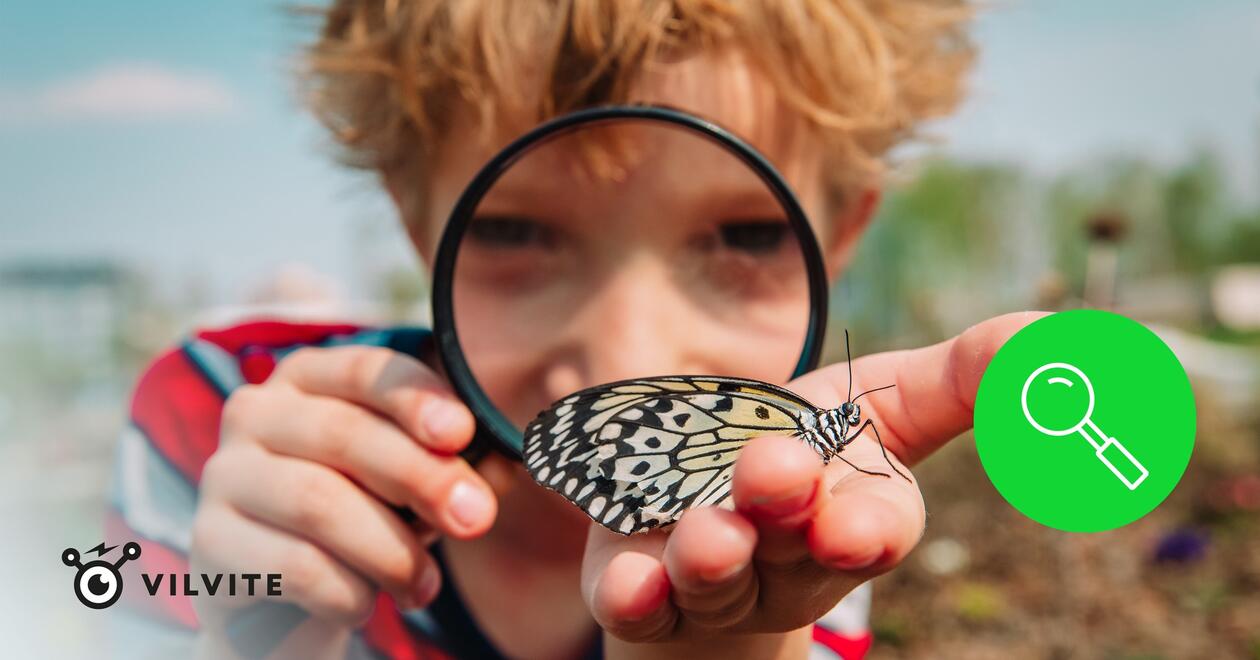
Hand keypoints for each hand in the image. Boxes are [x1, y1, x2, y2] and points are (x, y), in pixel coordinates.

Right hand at [190, 346, 491, 650]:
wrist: (287, 602)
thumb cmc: (362, 520)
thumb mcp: (410, 484)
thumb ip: (449, 465)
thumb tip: (501, 469)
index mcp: (309, 379)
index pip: (365, 371)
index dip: (415, 397)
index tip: (462, 433)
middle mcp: (255, 413)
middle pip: (346, 435)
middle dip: (421, 478)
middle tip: (475, 519)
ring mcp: (223, 475)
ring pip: (319, 502)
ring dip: (390, 550)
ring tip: (424, 586)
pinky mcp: (208, 543)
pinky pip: (292, 565)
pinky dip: (346, 591)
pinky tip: (363, 603)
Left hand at [581, 313, 1042, 653]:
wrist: (707, 507)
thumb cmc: (811, 448)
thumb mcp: (884, 404)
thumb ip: (963, 377)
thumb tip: (1059, 340)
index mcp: (852, 515)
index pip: (876, 529)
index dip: (871, 528)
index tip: (861, 526)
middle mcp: (788, 558)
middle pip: (791, 544)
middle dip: (786, 511)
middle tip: (776, 472)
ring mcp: (714, 578)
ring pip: (717, 577)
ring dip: (713, 555)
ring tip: (707, 533)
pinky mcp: (640, 583)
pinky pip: (637, 599)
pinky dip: (634, 592)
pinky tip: (629, 583)